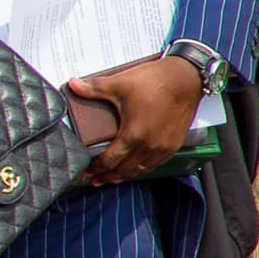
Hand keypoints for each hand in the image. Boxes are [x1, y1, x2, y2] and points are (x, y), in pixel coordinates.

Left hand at [68, 55, 203, 184]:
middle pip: (123, 170)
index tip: (84, 173)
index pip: (109, 161)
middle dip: (106, 176)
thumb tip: (72, 84)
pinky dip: (142, 169)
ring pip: (140, 170)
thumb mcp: (119, 84)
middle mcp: (149, 146)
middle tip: (93, 179)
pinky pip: (155, 164)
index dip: (94, 169)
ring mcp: (163, 147)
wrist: (186, 78)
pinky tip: (135, 168)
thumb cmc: (154, 81)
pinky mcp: (174, 144)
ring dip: (124, 175)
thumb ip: (93, 88)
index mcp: (133, 135)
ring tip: (111, 177)